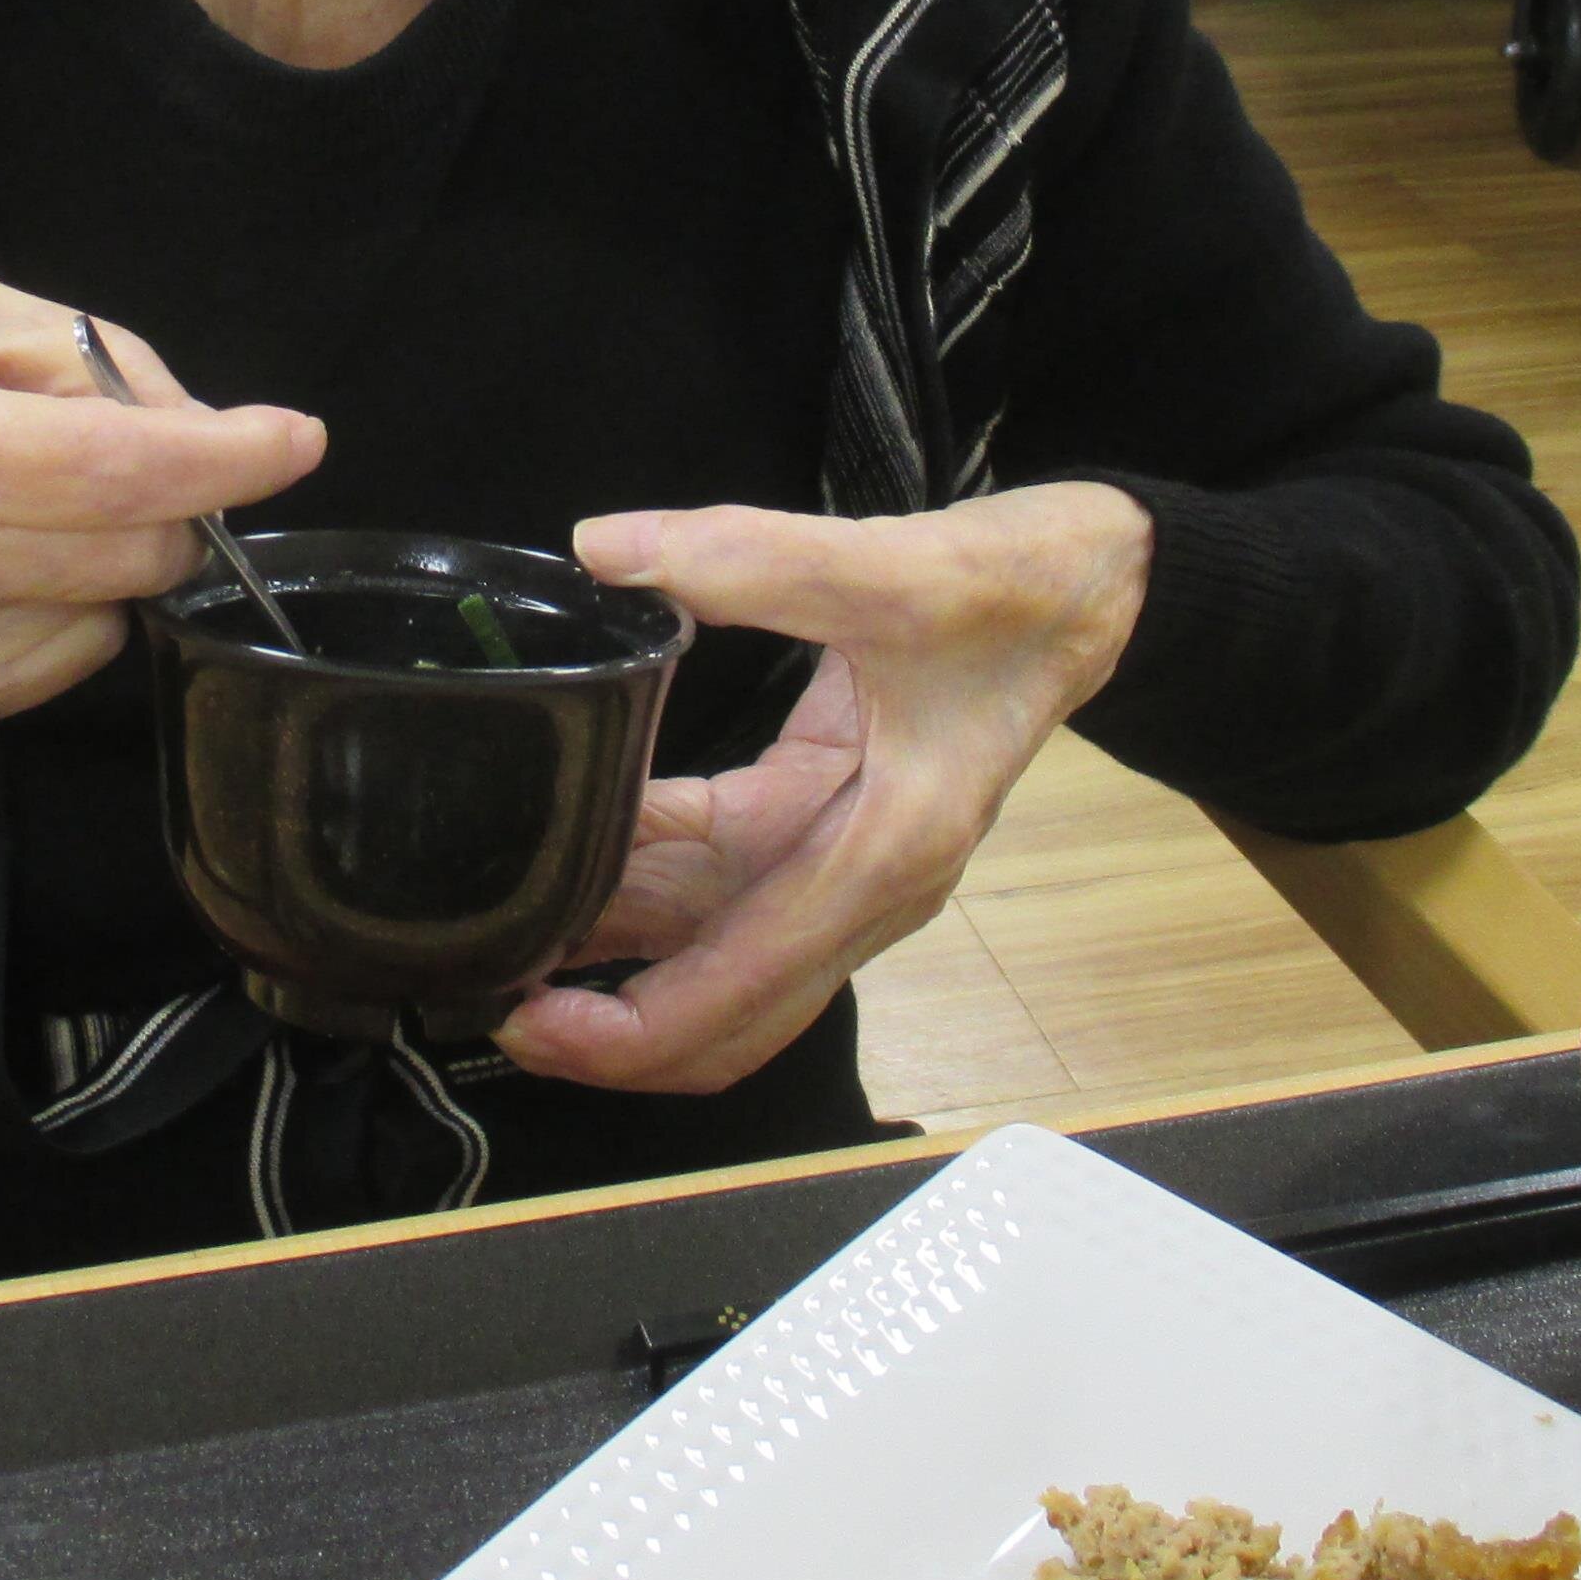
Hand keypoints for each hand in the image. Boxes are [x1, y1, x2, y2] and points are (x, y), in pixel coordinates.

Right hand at [0, 257, 321, 750]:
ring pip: (103, 610)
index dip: (213, 458)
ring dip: (101, 555)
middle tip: (127, 461)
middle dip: (164, 500)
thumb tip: (188, 423)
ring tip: (10, 512)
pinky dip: (60, 611)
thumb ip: (66, 350)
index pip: (91, 466)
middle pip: (119, 549)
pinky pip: (62, 664)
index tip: (288, 440)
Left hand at [500, 481, 1152, 1095]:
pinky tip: (569, 841)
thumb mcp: (897, 566)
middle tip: (489, 995)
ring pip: (711, 944)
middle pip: (726, 1006)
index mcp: (888, 853)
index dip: (636, 1029)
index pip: (748, 986)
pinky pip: (718, 874)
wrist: (1091, 584)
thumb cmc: (1021, 591)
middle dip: (610, 1024)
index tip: (538, 1024)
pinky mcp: (823, 820)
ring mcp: (843, 858)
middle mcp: (866, 882)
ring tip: (498, 926)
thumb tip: (612, 550)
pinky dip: (644, 870)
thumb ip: (755, 556)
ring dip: (615, 950)